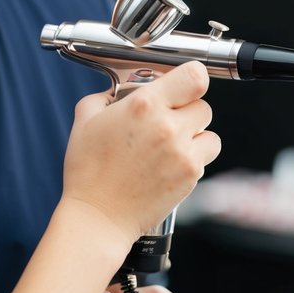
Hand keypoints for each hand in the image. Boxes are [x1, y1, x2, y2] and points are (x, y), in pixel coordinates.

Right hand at [61, 61, 219, 240]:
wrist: (98, 216)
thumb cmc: (88, 172)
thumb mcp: (84, 121)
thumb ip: (104, 97)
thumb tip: (116, 93)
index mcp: (143, 105)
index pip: (195, 76)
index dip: (191, 78)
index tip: (183, 85)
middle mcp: (167, 126)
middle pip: (203, 104)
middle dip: (186, 110)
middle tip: (167, 120)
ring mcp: (182, 152)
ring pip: (209, 131)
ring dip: (195, 134)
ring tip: (171, 144)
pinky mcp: (190, 175)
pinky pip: (206, 155)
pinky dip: (195, 156)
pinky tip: (171, 162)